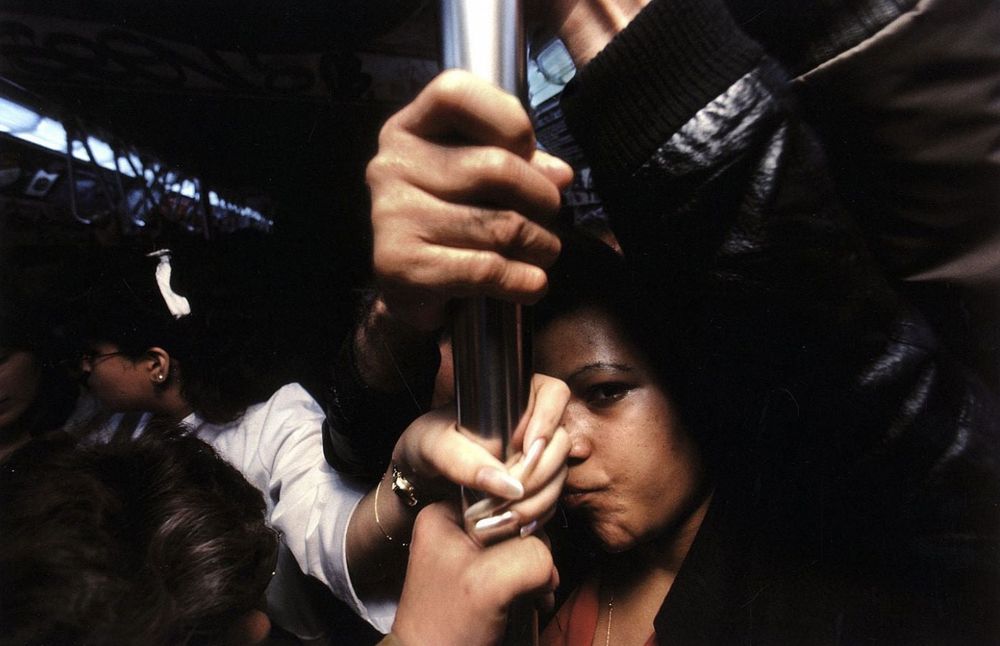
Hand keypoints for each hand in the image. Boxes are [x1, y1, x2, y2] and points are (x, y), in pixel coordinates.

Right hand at [367, 69, 573, 330]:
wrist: (410, 293)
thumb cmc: (453, 223)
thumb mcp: (482, 182)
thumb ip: (519, 163)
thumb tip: (560, 175)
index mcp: (408, 129)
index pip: (455, 92)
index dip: (508, 119)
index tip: (526, 152)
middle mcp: (391, 166)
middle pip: (495, 167)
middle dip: (542, 197)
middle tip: (551, 215)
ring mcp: (391, 216)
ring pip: (501, 225)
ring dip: (540, 245)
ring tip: (544, 252)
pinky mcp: (401, 266)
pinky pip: (487, 269)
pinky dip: (524, 280)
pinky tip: (533, 283)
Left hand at [392, 373, 570, 536]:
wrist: (420, 477)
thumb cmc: (425, 446)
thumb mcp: (434, 447)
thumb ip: (465, 461)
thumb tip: (509, 486)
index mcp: (513, 396)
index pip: (554, 394)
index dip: (549, 421)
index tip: (528, 449)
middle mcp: (532, 422)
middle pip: (561, 441)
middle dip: (539, 472)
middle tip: (510, 494)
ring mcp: (537, 454)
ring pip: (560, 473)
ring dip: (538, 499)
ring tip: (505, 517)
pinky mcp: (536, 484)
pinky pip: (552, 499)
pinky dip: (536, 514)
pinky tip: (515, 525)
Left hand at [392, 501, 557, 645]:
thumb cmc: (446, 630)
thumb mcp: (489, 581)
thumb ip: (530, 555)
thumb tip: (549, 557)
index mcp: (445, 514)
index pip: (502, 494)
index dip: (524, 520)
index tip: (527, 550)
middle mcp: (456, 528)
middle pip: (518, 521)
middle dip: (533, 553)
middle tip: (531, 583)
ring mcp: (470, 554)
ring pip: (525, 545)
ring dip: (537, 573)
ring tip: (532, 597)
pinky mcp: (484, 576)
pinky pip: (522, 566)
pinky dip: (533, 585)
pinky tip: (533, 601)